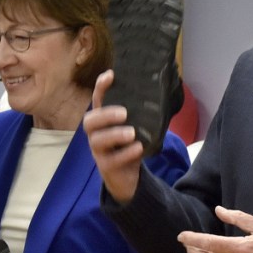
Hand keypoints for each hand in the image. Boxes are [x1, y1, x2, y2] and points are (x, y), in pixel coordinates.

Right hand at [83, 70, 142, 202]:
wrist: (127, 178)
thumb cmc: (130, 146)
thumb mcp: (136, 129)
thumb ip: (141, 114)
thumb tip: (162, 93)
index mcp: (103, 122)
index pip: (97, 101)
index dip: (101, 88)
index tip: (111, 75)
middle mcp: (96, 134)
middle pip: (89, 121)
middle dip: (105, 115)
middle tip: (124, 113)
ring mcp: (99, 152)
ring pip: (97, 141)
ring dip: (114, 134)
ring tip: (132, 133)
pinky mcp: (106, 167)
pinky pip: (111, 160)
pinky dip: (125, 153)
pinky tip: (138, 148)